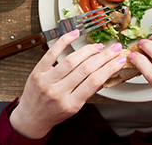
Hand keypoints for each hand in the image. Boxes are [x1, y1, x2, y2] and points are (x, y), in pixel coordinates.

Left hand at [9, 30, 127, 138]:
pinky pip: (52, 53)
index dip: (109, 68)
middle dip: (104, 56)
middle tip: (114, 49)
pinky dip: (64, 40)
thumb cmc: (54, 113)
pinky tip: (75, 34)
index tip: (119, 60)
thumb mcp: (75, 108)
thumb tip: (106, 73)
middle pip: (85, 69)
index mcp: (70, 103)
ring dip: (88, 50)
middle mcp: (58, 92)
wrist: (31, 118)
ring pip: (71, 60)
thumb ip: (88, 91)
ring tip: (99, 47)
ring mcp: (47, 80)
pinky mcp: (38, 71)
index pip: (94, 82)